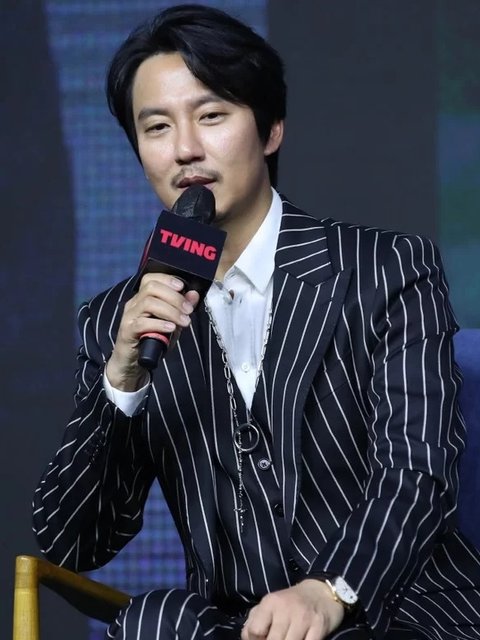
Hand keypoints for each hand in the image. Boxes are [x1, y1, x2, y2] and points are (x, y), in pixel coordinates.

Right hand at [106, 273, 199, 389]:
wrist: (132, 363)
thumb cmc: (151, 341)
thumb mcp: (171, 323)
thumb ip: (181, 309)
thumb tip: (193, 295)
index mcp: (142, 298)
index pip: (151, 278)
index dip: (167, 279)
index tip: (183, 287)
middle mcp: (134, 304)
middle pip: (151, 287)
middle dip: (174, 297)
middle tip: (188, 310)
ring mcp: (129, 317)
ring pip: (148, 303)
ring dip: (170, 311)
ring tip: (184, 321)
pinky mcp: (127, 332)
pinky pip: (142, 323)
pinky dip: (159, 324)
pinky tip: (171, 328)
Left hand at [241, 579, 343, 639]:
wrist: (321, 592)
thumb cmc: (290, 602)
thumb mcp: (269, 605)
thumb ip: (254, 621)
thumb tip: (247, 639)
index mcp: (270, 602)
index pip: (254, 631)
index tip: (264, 638)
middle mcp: (285, 608)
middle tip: (279, 639)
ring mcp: (303, 618)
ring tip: (288, 639)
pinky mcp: (319, 626)